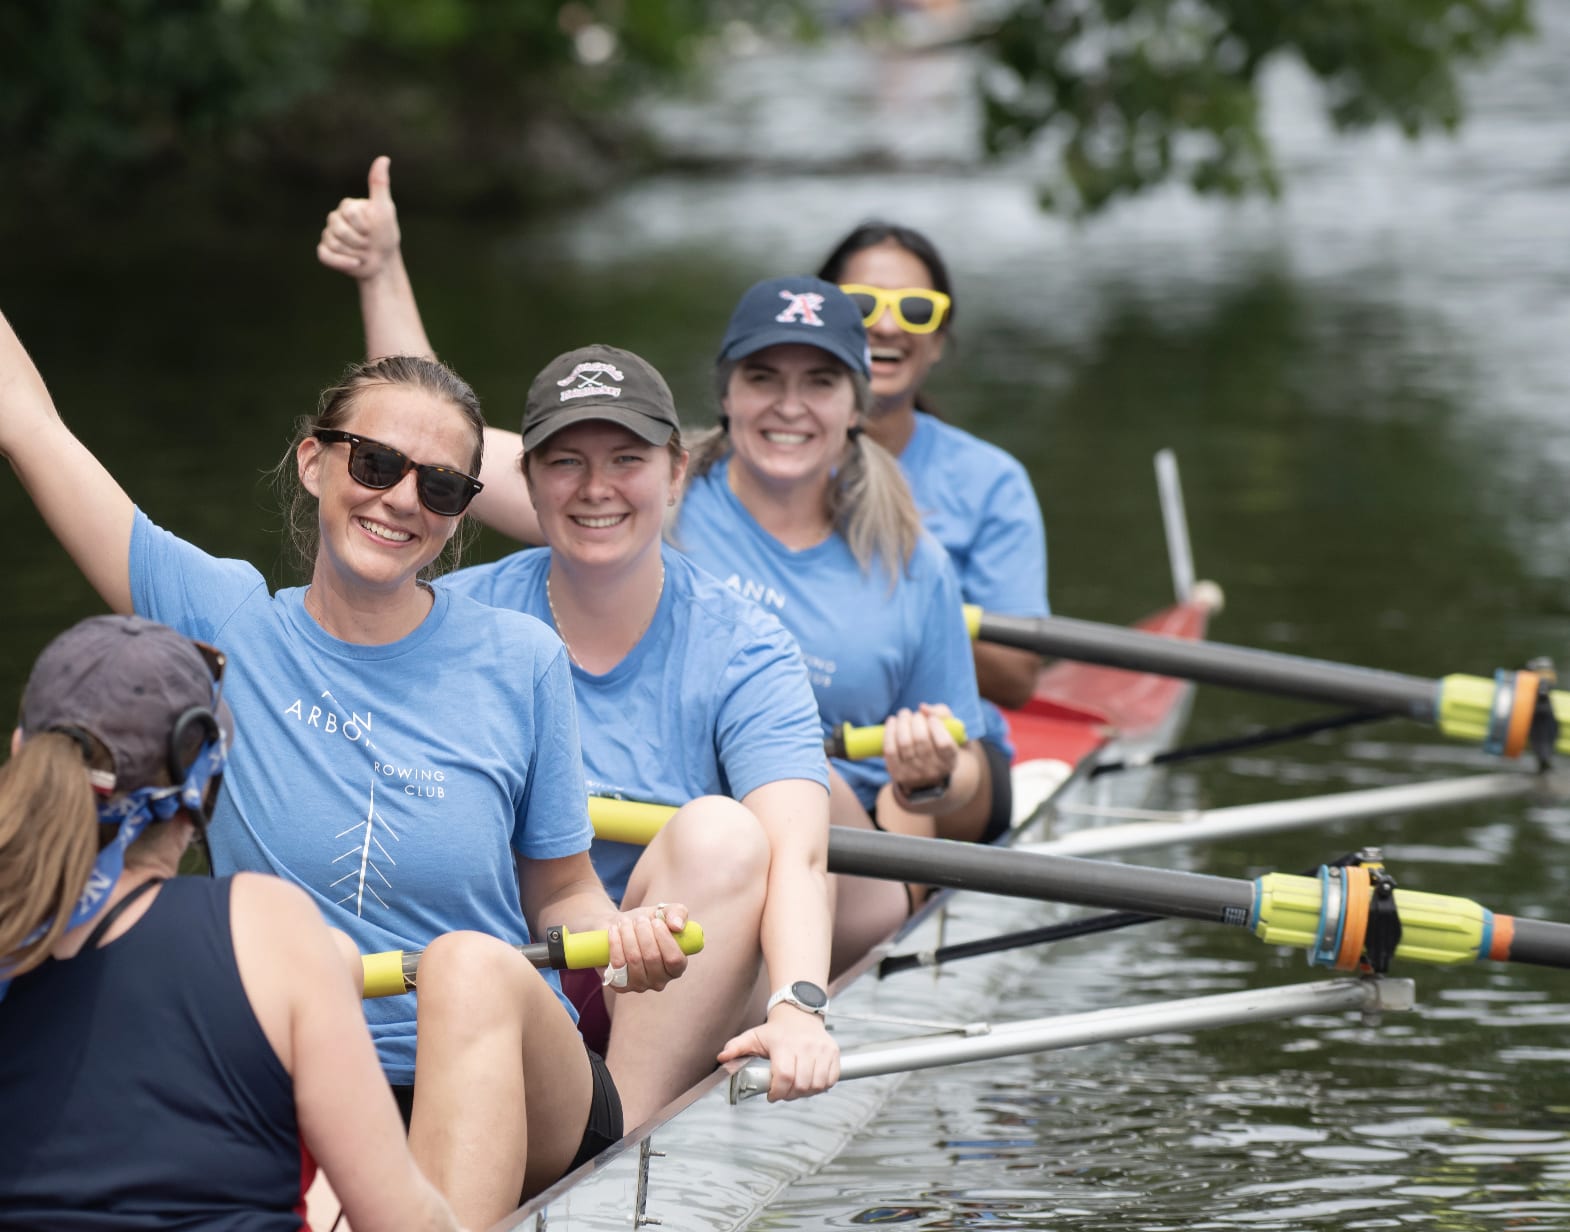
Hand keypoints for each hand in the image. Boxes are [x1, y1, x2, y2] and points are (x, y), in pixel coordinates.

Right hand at [316, 155, 401, 280]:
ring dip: (354, 252)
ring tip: (363, 252)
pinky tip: (356, 264)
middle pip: (338, 229)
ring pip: (333, 243)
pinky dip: (341, 263)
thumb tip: (383, 158)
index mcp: (347, 206)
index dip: (365, 225)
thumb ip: (380, 185)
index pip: (350, 213)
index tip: (375, 229)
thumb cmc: (386, 235)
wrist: (384, 263)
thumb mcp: (384, 211)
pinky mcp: (325, 252)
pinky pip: (324, 256)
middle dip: (360, 241)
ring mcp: (328, 235)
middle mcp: (335, 218)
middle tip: (370, 243)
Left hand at [601, 901, 690, 993]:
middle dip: (644, 933)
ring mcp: (640, 985)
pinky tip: (614, 930)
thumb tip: (677, 925)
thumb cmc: (647, 922)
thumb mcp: (665, 912)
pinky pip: (617, 964)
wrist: (619, 927)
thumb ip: (678, 913)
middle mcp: (660, 981)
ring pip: (634, 959)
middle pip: (652, 958)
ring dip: (628, 935)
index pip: (675, 960)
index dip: (665, 939)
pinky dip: (615, 943)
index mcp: (677, 967)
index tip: (656, 922)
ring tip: (625, 922)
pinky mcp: (620, 985)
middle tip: (639, 919)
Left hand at [717, 1010, 840, 1101]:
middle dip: (790, 1095)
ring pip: (817, 1084)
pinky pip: (831, 1079)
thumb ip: (736, 1047)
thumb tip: (721, 1058)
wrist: (800, 1013)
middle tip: (783, 1092)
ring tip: (796, 1087)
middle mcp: (806, 1046)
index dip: (778, 1092)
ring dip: (806, 1092)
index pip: (784, 1076)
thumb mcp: (754, 1036)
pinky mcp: (833, 1052)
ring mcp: (822, 1049)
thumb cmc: (776, 1030)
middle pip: (802, 1084)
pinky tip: (810, 1082)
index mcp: (784, 1044)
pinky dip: (821, 1086)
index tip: (771, 1095)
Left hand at [882, 702, 957, 798]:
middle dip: (916, 721)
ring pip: (905, 743)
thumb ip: (941, 714)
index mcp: (949, 761)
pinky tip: (892, 721)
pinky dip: (889, 732)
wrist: (926, 772)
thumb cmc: (939, 743)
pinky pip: (890, 750)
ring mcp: (914, 774)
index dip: (937, 727)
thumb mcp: (950, 730)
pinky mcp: (897, 773)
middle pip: (921, 740)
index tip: (931, 718)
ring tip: (904, 714)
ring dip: (902, 723)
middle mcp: (933, 770)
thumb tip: (923, 707)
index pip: (944, 744)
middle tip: (916, 715)